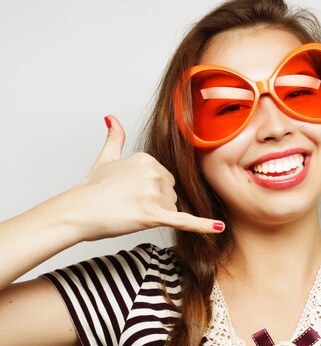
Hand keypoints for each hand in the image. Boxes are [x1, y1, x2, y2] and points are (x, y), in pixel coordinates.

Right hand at [68, 116, 224, 241]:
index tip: (131, 193)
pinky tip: (218, 227)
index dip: (150, 191)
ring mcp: (154, 193)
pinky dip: (202, 225)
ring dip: (157, 215)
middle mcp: (154, 172)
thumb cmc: (91, 190)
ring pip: (172, 209)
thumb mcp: (105, 158)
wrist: (77, 212)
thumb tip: (111, 118)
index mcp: (147, 158)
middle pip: (172, 194)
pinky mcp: (154, 214)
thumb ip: (115, 138)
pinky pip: (185, 221)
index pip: (166, 179)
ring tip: (132, 212)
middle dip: (156, 203)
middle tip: (129, 205)